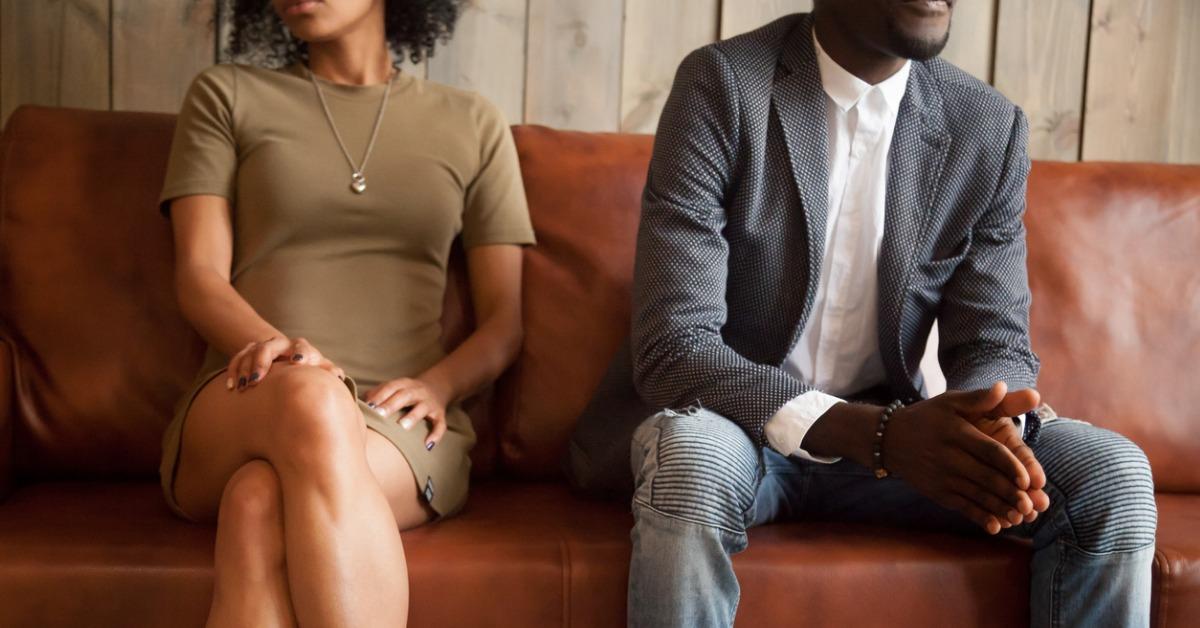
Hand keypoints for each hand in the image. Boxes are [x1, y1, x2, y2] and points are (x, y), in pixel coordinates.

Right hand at [225, 336, 342, 390]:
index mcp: (301, 348)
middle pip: (269, 347)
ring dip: (245, 368)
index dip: (300, 353)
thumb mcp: (318, 368)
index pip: (301, 347)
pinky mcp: (247, 352)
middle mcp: (280, 344)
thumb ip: (327, 371)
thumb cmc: (307, 368)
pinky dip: (233, 371)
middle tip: (257, 380)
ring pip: (250, 352)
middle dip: (262, 362)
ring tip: (243, 387)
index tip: (298, 363)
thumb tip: (339, 376)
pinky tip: (231, 387)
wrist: (287, 356)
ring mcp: (262, 346)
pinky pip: (237, 358)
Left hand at [363, 378, 449, 449]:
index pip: (391, 387)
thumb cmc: (406, 393)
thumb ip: (377, 394)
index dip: (380, 396)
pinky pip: (440, 424)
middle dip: (392, 405)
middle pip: (405, 396)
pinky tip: (428, 445)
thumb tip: (355, 404)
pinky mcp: (440, 414)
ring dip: (413, 417)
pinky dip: (436, 434)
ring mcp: (430, 403)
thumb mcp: (394, 388)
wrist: (437, 388)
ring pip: (422, 408)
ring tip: (403, 427)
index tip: (369, 407)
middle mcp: (418, 391)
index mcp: (404, 384)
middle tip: (380, 415)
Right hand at [884, 385, 1042, 534]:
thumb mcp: (951, 402)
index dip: (1010, 466)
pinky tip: (996, 526)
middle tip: (1031, 505)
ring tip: (1020, 518)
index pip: (989, 451)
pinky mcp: (937, 492)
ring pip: (976, 495)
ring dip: (1000, 509)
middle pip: (985, 477)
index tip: (1028, 480)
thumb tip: (1003, 386)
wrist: (889, 439)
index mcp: (957, 432)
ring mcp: (941, 477)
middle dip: (1010, 493)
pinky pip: (962, 507)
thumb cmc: (929, 417)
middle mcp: (948, 456)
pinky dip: (979, 517)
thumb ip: (981, 398)